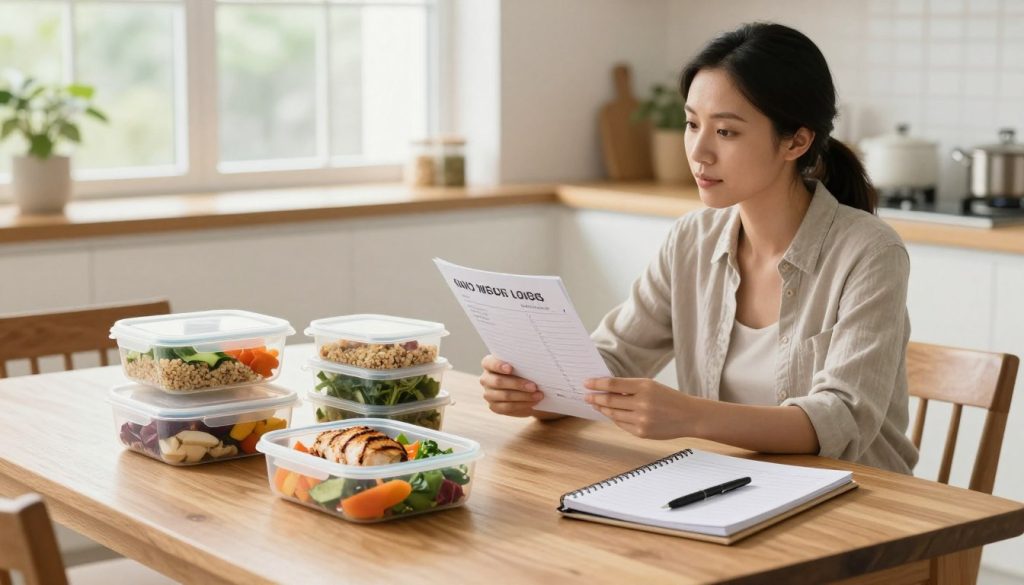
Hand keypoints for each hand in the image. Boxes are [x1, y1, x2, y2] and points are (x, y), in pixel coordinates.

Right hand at [479, 355, 561, 419]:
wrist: (525, 388)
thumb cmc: (523, 371)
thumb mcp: (522, 364)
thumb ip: (523, 363)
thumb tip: (537, 363)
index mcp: (489, 364)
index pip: (489, 363)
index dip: (498, 366)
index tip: (510, 368)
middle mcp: (486, 379)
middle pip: (498, 382)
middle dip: (518, 384)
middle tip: (534, 386)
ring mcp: (488, 394)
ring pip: (505, 396)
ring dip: (523, 396)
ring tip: (538, 395)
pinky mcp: (494, 406)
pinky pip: (507, 407)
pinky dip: (522, 405)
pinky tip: (533, 402)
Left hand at [583, 377, 699, 438]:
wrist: (689, 416)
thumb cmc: (670, 399)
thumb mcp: (651, 386)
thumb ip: (630, 387)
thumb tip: (606, 388)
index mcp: (645, 387)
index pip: (613, 384)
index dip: (597, 383)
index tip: (586, 383)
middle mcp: (642, 403)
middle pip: (610, 400)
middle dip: (595, 398)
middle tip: (586, 396)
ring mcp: (641, 420)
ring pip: (613, 414)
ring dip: (602, 409)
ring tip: (596, 404)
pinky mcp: (641, 433)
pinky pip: (621, 424)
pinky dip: (614, 418)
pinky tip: (610, 414)